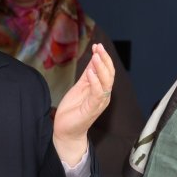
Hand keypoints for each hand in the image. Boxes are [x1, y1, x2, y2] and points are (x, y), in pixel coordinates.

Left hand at [53, 44, 115, 164]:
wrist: (67, 130)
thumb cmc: (73, 110)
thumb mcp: (80, 87)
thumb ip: (88, 75)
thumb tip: (93, 59)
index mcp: (101, 89)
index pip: (107, 71)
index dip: (104, 58)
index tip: (97, 46)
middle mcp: (103, 95)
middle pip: (109, 75)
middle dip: (105, 59)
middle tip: (99, 47)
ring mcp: (99, 102)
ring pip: (106, 82)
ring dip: (101, 68)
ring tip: (95, 56)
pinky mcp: (93, 109)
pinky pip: (97, 93)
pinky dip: (95, 82)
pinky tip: (90, 72)